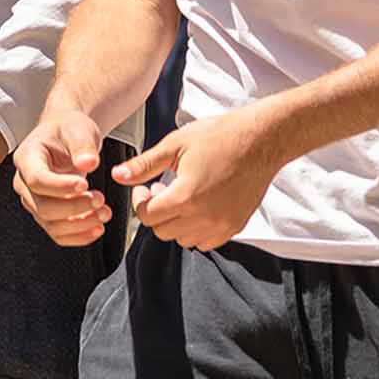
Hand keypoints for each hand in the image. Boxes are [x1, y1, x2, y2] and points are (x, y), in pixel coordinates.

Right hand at [13, 107, 113, 246]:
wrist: (67, 136)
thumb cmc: (69, 129)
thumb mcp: (79, 128)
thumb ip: (83, 145)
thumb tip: (88, 164)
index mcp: (27, 157)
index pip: (37, 179)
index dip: (60, 187)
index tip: (85, 185)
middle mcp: (24, 181)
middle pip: (42, 206)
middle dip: (74, 208)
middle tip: (100, 199)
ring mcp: (33, 200)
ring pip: (50, 223)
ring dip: (79, 224)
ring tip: (105, 212)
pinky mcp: (45, 213)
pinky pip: (57, 233)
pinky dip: (78, 236)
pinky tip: (97, 229)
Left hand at [115, 105, 284, 251]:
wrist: (260, 140)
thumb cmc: (219, 136)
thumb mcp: (176, 144)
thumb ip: (145, 165)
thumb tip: (118, 176)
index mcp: (185, 196)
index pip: (147, 217)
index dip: (141, 201)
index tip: (147, 187)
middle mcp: (204, 217)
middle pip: (162, 231)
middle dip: (157, 212)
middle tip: (163, 189)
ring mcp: (222, 225)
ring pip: (182, 239)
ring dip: (176, 222)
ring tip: (183, 196)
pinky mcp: (235, 226)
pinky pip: (206, 242)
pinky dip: (196, 230)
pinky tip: (200, 206)